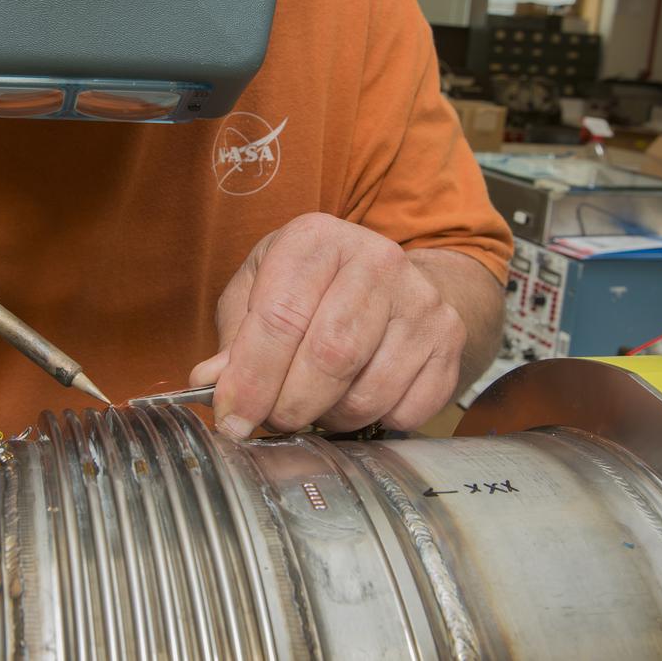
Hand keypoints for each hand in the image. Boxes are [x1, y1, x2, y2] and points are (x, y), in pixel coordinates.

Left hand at [190, 213, 463, 437]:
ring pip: (368, 392)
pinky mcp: (449, 338)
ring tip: (314, 404)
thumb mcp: (258, 290)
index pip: (280, 317)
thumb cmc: (310, 286)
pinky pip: (407, 409)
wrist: (388, 279)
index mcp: (316, 239)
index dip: (251, 379)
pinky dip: (374, 422)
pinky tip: (356, 398)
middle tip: (273, 419)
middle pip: (329, 356)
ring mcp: (420, 299)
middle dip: (290, 405)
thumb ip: (235, 337)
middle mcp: (376, 260)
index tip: (232, 418)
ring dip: (329, 417)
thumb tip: (212, 383)